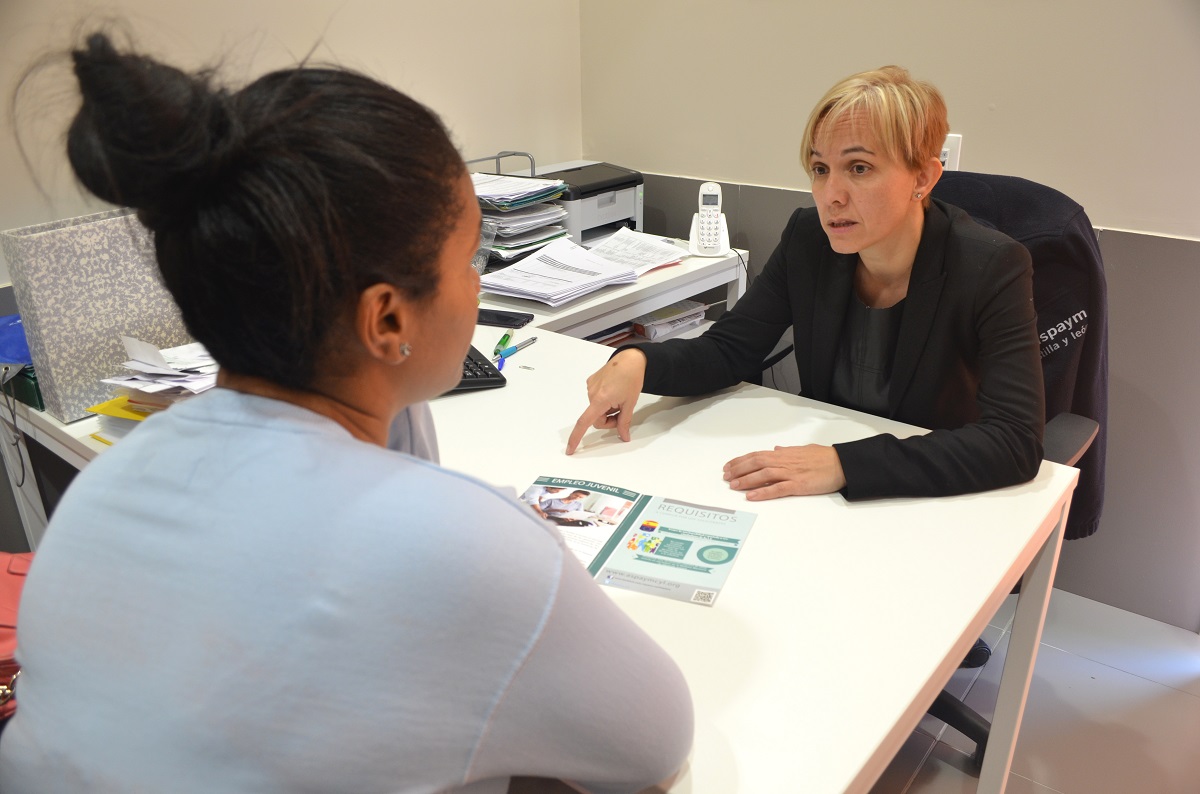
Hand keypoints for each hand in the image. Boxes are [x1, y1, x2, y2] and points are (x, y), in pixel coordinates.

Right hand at [566, 349, 646, 453]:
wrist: (630, 359)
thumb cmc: (632, 379)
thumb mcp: (630, 403)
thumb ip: (624, 422)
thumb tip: (623, 437)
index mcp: (600, 400)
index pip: (585, 422)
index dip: (576, 437)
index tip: (570, 449)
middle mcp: (591, 393)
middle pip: (596, 418)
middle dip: (608, 420)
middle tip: (622, 413)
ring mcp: (590, 387)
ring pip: (596, 409)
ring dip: (607, 409)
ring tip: (619, 397)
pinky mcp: (591, 381)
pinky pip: (596, 398)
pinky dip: (604, 400)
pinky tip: (614, 390)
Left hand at [723, 444, 846, 499]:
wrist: (841, 464)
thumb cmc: (824, 457)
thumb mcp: (803, 450)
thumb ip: (787, 451)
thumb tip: (776, 449)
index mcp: (784, 454)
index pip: (757, 455)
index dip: (741, 461)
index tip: (729, 466)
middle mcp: (784, 461)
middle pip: (756, 463)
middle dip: (738, 470)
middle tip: (726, 477)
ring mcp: (790, 473)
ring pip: (763, 475)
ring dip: (746, 480)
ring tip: (733, 486)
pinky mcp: (798, 485)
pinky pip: (777, 489)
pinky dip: (763, 492)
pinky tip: (752, 496)